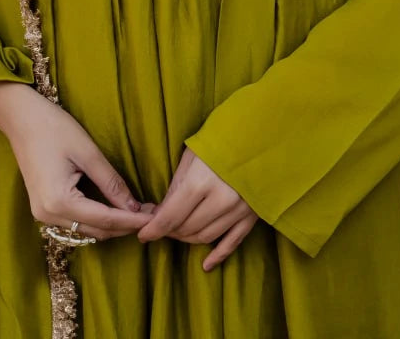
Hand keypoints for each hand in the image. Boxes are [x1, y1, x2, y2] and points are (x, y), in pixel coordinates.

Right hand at [0, 81, 152, 241]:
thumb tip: (134, 206)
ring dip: (111, 225)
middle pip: (96, 231)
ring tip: (137, 211)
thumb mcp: (88, 152)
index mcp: (59, 202)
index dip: (132, 220)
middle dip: (125, 225)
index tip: (156, 217)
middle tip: (152, 213)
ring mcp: (43, 214)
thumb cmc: (54, 128)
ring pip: (86, 230)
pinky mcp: (43, 208)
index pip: (105, 220)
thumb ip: (111, 182)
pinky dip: (96, 220)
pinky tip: (113, 208)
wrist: (21, 118)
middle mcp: (48, 215)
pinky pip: (75, 222)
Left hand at [137, 147, 257, 270]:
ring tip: (177, 231)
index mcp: (200, 182)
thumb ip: (175, 188)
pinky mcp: (252, 216)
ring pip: (206, 237)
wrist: (257, 135)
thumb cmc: (218, 139)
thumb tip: (159, 213)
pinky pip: (233, 243)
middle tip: (160, 225)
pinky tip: (206, 264)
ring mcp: (239, 210)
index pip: (171, 217)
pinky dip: (218, 255)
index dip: (154, 229)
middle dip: (169, 230)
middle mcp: (220, 200)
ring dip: (187, 238)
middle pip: (187, 229)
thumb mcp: (190, 157)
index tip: (143, 234)